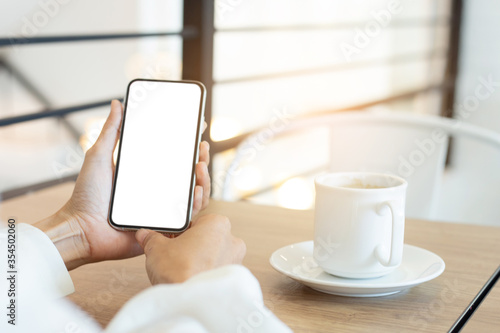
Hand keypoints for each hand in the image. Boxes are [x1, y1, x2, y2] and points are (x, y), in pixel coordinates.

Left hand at [35, 100, 210, 269]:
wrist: (81, 228)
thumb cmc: (87, 195)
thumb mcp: (99, 156)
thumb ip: (111, 131)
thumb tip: (117, 103)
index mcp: (147, 175)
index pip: (175, 159)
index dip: (189, 146)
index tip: (198, 130)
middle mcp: (158, 191)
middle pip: (189, 176)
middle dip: (201, 160)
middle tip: (201, 147)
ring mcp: (163, 210)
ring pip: (194, 195)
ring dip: (203, 180)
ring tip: (200, 167)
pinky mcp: (164, 228)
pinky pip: (187, 217)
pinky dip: (196, 203)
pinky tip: (196, 191)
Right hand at [135, 214, 245, 283]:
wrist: (189, 302)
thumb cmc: (179, 272)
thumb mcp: (156, 248)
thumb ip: (152, 238)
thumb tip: (146, 235)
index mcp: (217, 224)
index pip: (196, 223)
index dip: (181, 233)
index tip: (172, 241)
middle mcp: (232, 240)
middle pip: (207, 239)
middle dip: (192, 247)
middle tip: (176, 257)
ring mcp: (235, 261)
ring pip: (214, 257)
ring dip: (200, 262)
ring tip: (183, 271)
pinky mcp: (233, 280)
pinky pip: (217, 273)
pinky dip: (207, 275)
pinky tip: (192, 281)